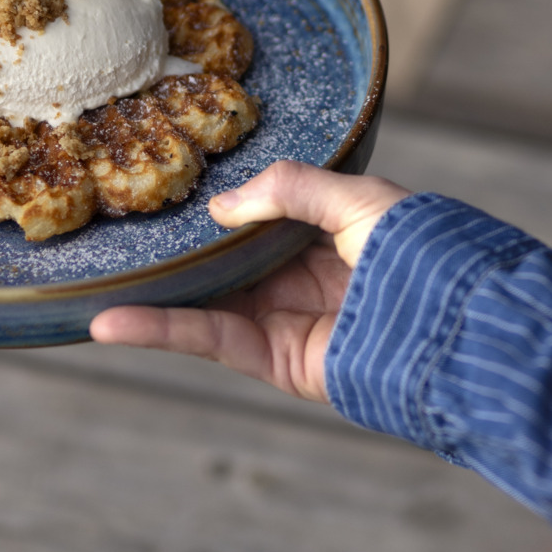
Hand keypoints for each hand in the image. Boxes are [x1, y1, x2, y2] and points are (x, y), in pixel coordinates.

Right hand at [88, 160, 410, 402]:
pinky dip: (161, 330)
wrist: (458, 325)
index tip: (172, 191)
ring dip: (153, 295)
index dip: (220, 209)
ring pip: (208, 302)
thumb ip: (290, 189)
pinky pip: (211, 340)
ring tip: (93, 284)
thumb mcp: (356, 198)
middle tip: (117, 235)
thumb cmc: (423, 254)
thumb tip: (222, 205)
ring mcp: (291, 322)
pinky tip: (113, 321)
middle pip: (228, 265)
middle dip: (177, 253)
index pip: (264, 220)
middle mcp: (307, 280)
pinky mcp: (280, 362)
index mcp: (333, 237)